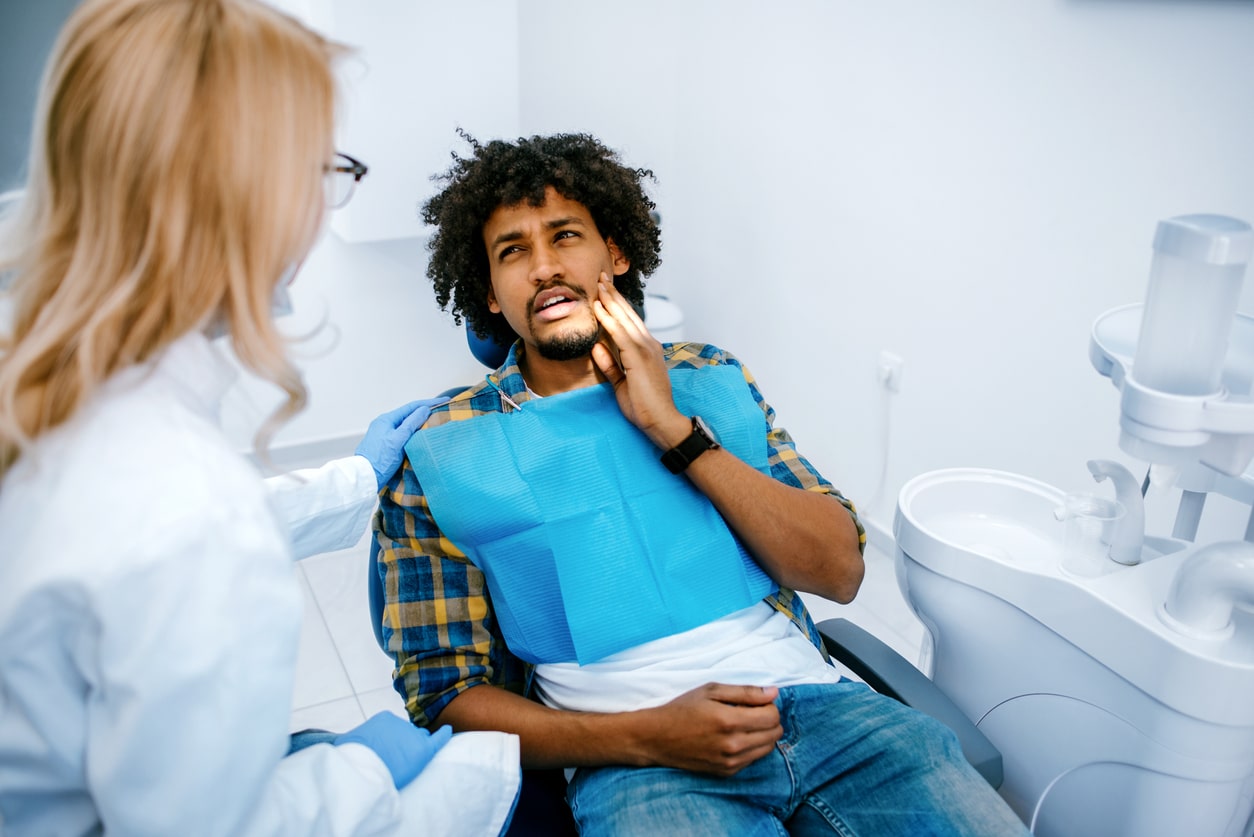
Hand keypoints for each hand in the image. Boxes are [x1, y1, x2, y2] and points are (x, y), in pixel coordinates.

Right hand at [334, 712, 452, 788]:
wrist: (361, 769)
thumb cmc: (351, 759)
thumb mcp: (348, 742)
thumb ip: (355, 738)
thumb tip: (344, 742)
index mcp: (385, 718)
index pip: (396, 729)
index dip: (393, 742)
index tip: (388, 752)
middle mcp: (401, 723)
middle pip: (410, 733)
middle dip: (406, 744)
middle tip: (398, 760)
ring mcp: (413, 735)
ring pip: (420, 740)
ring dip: (417, 748)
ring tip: (409, 762)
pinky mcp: (423, 749)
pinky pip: (438, 740)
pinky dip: (444, 735)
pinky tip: (448, 731)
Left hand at [355, 397, 446, 488]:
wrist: (365, 478)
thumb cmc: (380, 459)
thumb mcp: (399, 439)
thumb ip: (412, 423)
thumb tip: (424, 409)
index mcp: (386, 419)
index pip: (411, 407)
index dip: (429, 403)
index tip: (444, 400)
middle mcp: (384, 425)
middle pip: (408, 415)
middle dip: (424, 412)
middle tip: (441, 410)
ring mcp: (384, 435)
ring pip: (405, 425)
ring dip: (419, 423)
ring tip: (434, 422)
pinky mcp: (385, 445)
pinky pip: (402, 435)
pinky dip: (413, 433)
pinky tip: (420, 437)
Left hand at [590, 275, 689, 449]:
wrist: (661, 421)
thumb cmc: (644, 406)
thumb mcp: (622, 383)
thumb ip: (610, 365)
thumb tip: (596, 348)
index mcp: (647, 350)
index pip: (630, 322)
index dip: (617, 306)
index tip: (605, 292)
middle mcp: (649, 344)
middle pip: (628, 314)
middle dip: (613, 295)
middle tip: (601, 278)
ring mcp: (645, 349)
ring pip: (624, 319)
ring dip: (610, 301)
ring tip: (598, 285)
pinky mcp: (639, 357)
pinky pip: (620, 333)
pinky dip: (609, 319)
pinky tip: (599, 307)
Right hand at [636, 683, 780, 775]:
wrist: (657, 737)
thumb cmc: (683, 709)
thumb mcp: (711, 690)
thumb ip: (746, 691)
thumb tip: (774, 693)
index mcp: (730, 721)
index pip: (772, 717)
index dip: (769, 705)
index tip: (756, 702)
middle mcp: (733, 745)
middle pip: (774, 734)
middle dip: (768, 720)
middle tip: (750, 711)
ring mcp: (730, 762)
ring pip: (767, 749)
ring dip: (762, 735)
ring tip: (742, 724)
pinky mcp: (726, 772)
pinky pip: (753, 759)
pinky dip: (751, 747)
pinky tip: (733, 738)